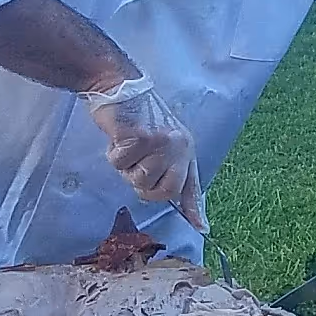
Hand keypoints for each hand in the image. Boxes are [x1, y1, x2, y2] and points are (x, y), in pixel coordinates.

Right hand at [83, 76, 205, 231]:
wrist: (119, 86)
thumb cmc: (135, 115)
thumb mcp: (159, 139)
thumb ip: (165, 165)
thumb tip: (171, 195)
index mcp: (185, 147)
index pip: (191, 183)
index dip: (195, 208)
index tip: (201, 228)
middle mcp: (179, 145)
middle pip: (166, 191)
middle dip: (145, 188)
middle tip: (135, 169)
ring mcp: (162, 142)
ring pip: (140, 180)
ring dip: (126, 168)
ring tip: (126, 146)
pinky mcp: (141, 138)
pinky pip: (121, 165)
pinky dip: (113, 154)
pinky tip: (117, 137)